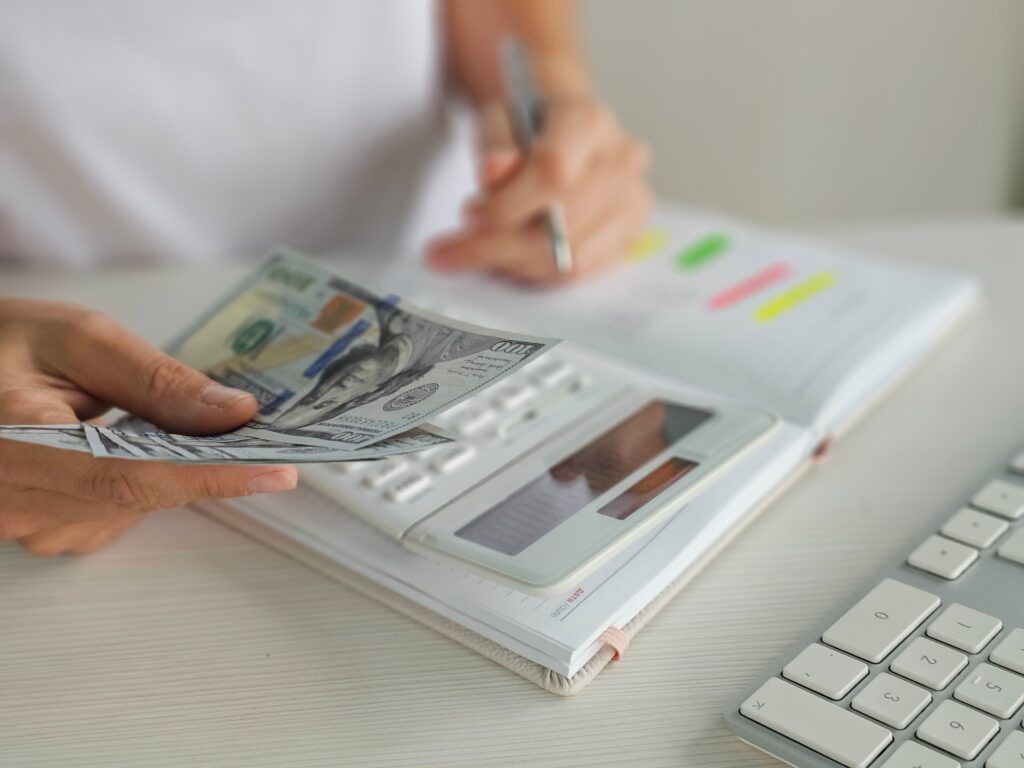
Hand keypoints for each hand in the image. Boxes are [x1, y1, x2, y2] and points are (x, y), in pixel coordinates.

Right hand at [0, 299, 297, 554]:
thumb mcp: (77, 339)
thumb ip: (156, 380)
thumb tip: (232, 414)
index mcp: (13, 442)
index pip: (128, 475)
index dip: (210, 477)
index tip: (277, 472)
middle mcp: (10, 498)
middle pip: (134, 498)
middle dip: (202, 468)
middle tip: (251, 438)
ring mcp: (15, 522)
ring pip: (125, 512)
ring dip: (164, 473)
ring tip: (164, 425)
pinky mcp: (28, 527)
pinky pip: (103, 518)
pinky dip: (133, 485)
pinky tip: (125, 446)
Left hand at [426, 94, 651, 284]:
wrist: (559, 132)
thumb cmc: (526, 126)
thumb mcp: (496, 121)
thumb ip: (494, 145)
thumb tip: (494, 172)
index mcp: (588, 121)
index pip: (553, 172)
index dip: (506, 204)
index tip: (469, 215)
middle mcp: (620, 161)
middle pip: (562, 222)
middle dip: (500, 243)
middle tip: (457, 246)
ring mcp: (631, 200)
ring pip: (571, 257)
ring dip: (516, 263)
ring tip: (483, 251)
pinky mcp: (627, 233)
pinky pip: (580, 271)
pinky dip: (536, 272)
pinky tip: (509, 259)